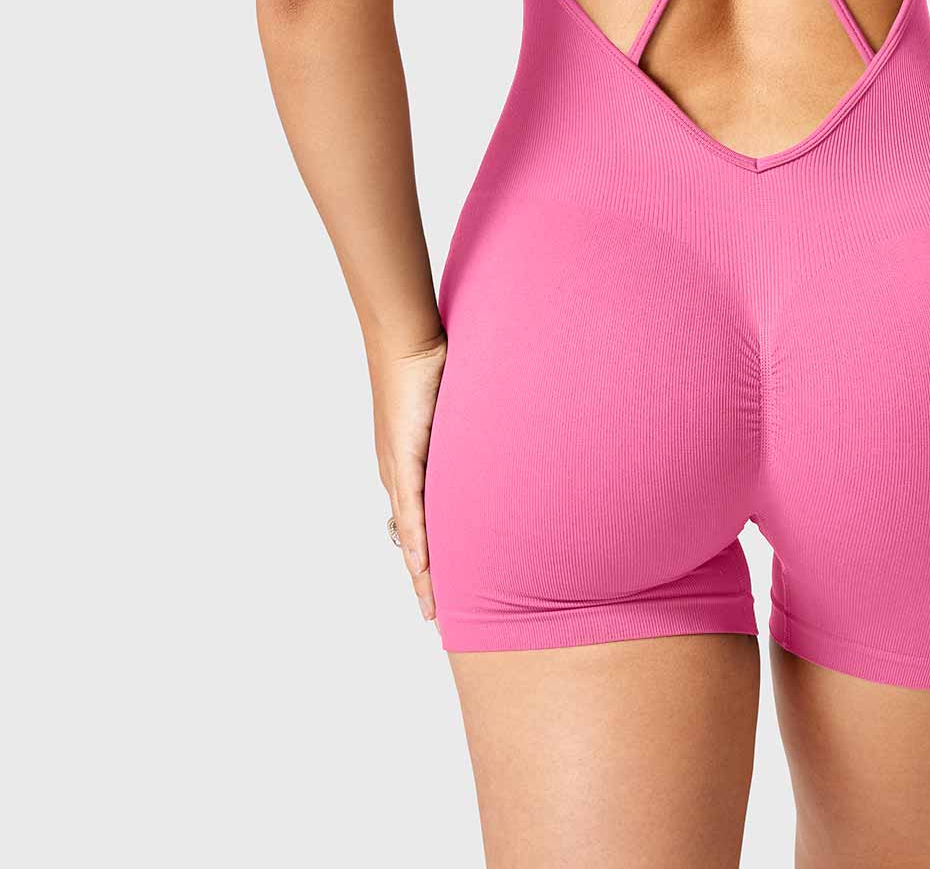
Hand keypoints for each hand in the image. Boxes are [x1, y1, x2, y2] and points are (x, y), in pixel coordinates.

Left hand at [370, 335, 447, 622]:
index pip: (419, 522)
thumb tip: (503, 439)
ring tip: (432, 607)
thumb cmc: (431, 365)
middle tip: (436, 615)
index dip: (428, 557)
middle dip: (425, 579)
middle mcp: (399, 474)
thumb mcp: (458, 409)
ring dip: (422, 573)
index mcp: (410, 464)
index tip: (439, 588)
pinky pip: (412, 513)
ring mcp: (399, 470)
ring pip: (410, 536)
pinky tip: (422, 570)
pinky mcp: (404, 460)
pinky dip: (418, 544)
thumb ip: (473, 432)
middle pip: (411, 540)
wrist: (407, 342)